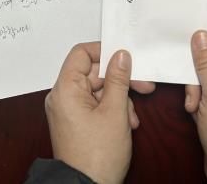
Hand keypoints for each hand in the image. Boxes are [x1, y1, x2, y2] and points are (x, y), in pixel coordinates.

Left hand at [45, 43, 154, 183]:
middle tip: (144, 85)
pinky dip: (111, 109)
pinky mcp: (75, 121)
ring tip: (133, 117)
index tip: (125, 56)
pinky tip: (127, 123)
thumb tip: (121, 55)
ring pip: (97, 89)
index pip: (81, 53)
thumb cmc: (97, 155)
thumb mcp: (115, 111)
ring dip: (119, 98)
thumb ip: (118, 79)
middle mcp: (62, 96)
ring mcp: (68, 110)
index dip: (104, 51)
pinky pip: (94, 104)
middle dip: (119, 79)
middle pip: (92, 72)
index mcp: (65, 89)